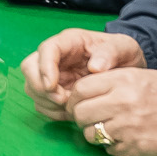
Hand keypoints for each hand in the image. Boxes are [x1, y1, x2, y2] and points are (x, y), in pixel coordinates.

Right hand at [20, 28, 145, 120]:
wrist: (126, 68)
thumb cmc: (123, 53)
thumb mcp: (124, 48)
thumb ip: (111, 53)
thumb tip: (94, 68)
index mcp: (69, 42)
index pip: (46, 49)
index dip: (44, 67)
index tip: (52, 86)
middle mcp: (55, 57)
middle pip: (30, 68)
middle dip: (41, 87)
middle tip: (62, 100)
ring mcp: (53, 74)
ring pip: (32, 87)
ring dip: (46, 101)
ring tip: (71, 108)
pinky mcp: (54, 91)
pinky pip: (41, 103)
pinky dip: (51, 111)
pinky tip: (70, 113)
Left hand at [69, 68, 156, 155]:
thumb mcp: (141, 76)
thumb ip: (111, 81)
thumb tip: (82, 91)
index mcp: (123, 81)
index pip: (81, 89)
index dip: (74, 98)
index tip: (77, 103)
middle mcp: (122, 104)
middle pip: (80, 113)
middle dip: (80, 117)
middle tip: (88, 118)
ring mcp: (127, 129)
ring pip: (90, 134)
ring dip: (94, 133)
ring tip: (108, 129)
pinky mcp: (133, 149)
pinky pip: (108, 149)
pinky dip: (112, 146)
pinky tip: (125, 139)